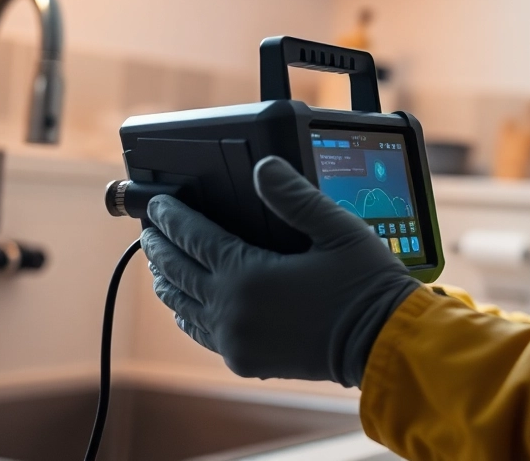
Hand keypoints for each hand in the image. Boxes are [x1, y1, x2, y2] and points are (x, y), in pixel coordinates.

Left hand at [141, 156, 419, 386]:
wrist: (380, 344)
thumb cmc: (365, 285)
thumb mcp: (337, 230)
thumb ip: (295, 197)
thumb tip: (263, 168)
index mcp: (249, 275)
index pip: (195, 238)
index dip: (172, 217)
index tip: (156, 204)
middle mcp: (232, 310)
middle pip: (179, 272)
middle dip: (160, 248)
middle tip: (148, 230)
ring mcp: (236, 340)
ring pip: (184, 306)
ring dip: (168, 282)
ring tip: (157, 266)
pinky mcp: (246, 361)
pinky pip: (203, 334)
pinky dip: (187, 315)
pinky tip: (185, 308)